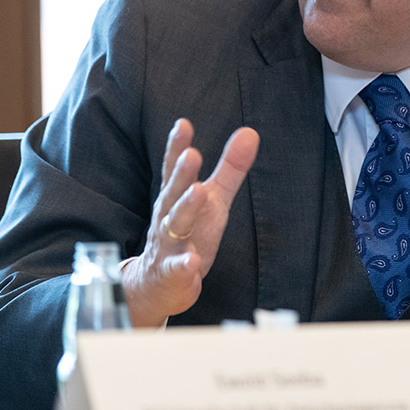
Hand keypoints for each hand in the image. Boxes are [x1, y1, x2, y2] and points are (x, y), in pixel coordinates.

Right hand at [122, 119, 258, 325]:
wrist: (159, 284)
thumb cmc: (189, 234)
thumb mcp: (212, 199)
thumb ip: (229, 168)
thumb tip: (250, 132)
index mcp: (176, 197)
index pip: (174, 169)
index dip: (177, 147)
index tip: (182, 124)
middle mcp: (168, 217)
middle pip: (173, 193)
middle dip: (182, 174)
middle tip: (192, 154)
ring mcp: (168, 245)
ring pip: (174, 226)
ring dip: (185, 209)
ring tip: (198, 192)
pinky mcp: (173, 273)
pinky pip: (177, 269)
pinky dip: (184, 265)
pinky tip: (193, 261)